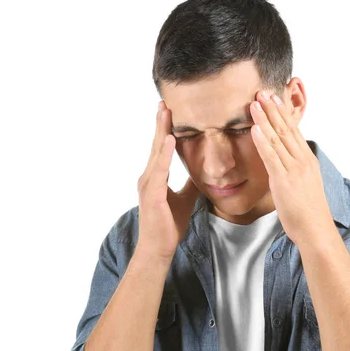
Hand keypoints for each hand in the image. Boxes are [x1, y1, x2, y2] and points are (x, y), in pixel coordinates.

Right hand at [136, 100, 200, 260]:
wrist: (158, 248)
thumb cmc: (169, 225)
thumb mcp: (185, 199)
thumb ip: (190, 184)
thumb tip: (201, 172)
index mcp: (156, 177)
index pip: (161, 148)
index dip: (165, 130)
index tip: (169, 111)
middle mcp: (149, 177)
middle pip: (156, 145)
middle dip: (161, 123)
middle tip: (164, 102)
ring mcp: (148, 184)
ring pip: (156, 152)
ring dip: (161, 131)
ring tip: (166, 112)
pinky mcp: (152, 194)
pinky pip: (160, 169)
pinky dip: (165, 153)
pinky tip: (170, 139)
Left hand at [249, 90, 334, 245]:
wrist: (316, 229)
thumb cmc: (309, 211)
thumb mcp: (305, 185)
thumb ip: (295, 171)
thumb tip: (285, 164)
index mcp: (308, 160)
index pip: (293, 131)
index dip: (282, 113)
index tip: (273, 98)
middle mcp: (302, 160)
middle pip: (286, 129)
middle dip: (273, 109)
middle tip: (262, 91)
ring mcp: (294, 169)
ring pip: (278, 138)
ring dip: (264, 119)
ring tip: (254, 103)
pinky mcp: (284, 180)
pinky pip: (271, 156)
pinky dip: (263, 140)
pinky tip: (255, 128)